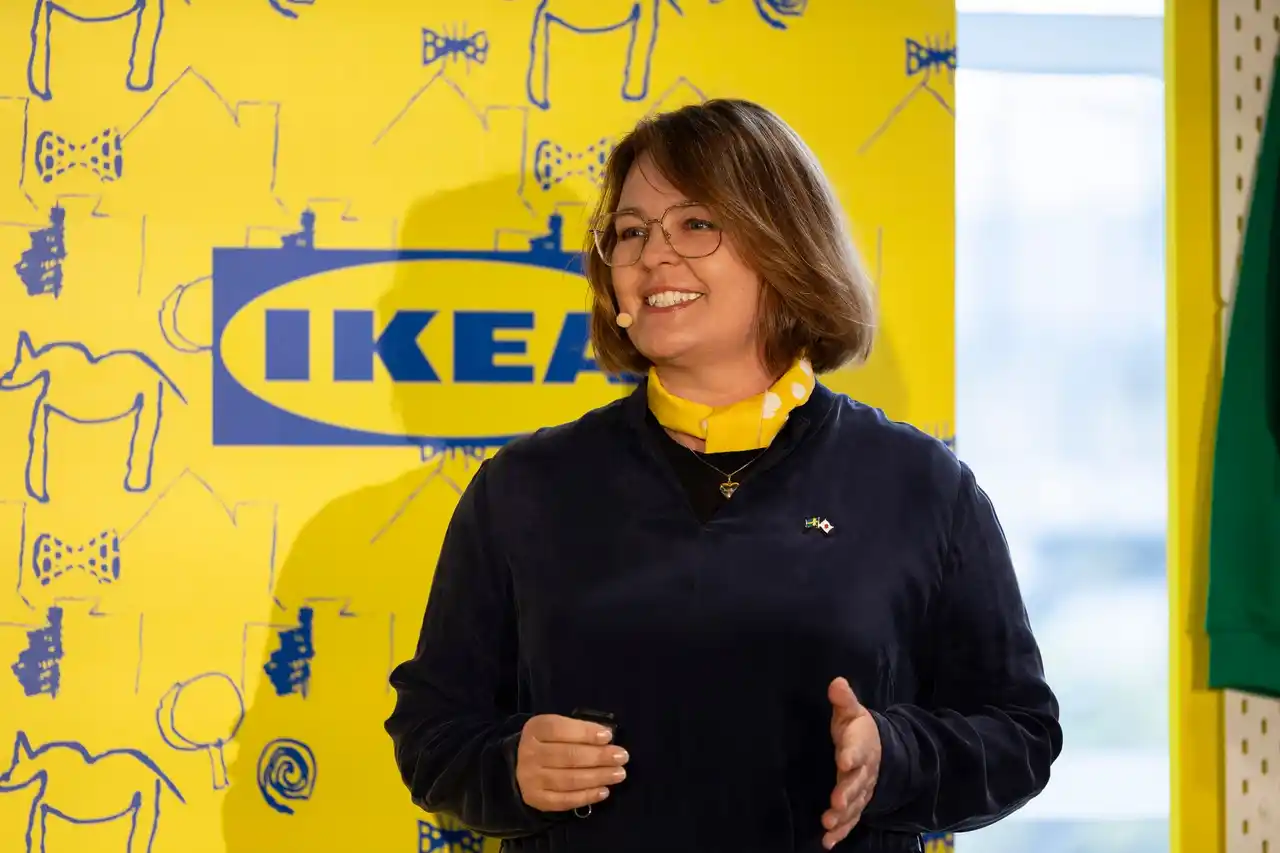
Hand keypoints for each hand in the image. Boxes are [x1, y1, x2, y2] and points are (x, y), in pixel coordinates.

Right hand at [515, 714, 629, 811]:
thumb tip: (607, 736)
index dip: (585, 733)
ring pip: (568, 779)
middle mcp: (529, 753)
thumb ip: (578, 730)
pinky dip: (586, 796)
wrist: (521, 766)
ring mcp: (531, 778)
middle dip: (599, 757)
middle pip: (568, 756)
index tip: (608, 737)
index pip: (559, 729)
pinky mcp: (536, 799)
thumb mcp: (558, 728)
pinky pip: (564, 800)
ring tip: (618, 774)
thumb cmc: (549, 742)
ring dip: (598, 777)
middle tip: (622, 757)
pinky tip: (604, 791)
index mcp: (535, 729)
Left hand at [822, 677, 881, 848]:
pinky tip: (827, 842)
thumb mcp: (851, 712)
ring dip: (842, 816)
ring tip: (828, 825)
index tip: (843, 759)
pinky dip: (840, 831)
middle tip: (836, 802)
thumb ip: (843, 700)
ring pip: (855, 805)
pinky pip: (851, 819)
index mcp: (861, 746)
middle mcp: (864, 771)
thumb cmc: (857, 730)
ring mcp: (861, 790)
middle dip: (847, 793)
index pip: (857, 750)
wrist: (879, 749)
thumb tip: (836, 682)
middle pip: (857, 783)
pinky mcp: (856, 803)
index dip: (851, 754)